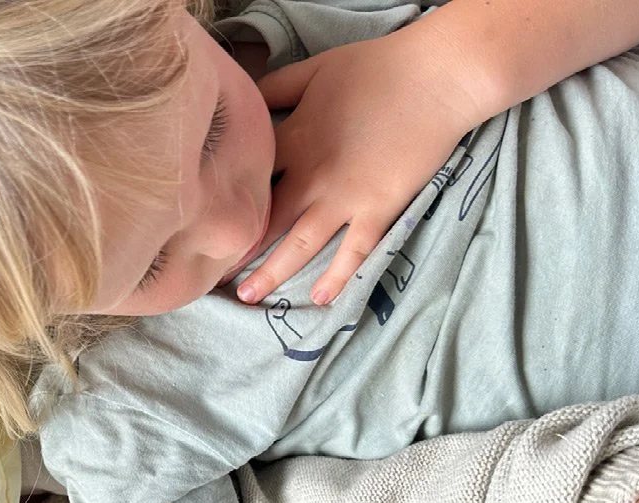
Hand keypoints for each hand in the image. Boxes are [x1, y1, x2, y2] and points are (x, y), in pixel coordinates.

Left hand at [238, 26, 481, 305]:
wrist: (436, 77)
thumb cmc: (376, 67)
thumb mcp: (313, 69)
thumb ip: (276, 88)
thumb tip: (244, 101)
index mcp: (293, 138)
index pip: (247, 176)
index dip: (224, 197)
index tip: (203, 218)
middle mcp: (311, 175)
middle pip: (264, 219)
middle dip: (236, 247)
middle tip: (210, 272)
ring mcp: (344, 197)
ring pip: (299, 244)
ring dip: (271, 273)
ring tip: (247, 296)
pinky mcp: (378, 209)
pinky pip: (354, 252)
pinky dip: (337, 277)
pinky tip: (320, 298)